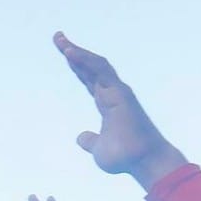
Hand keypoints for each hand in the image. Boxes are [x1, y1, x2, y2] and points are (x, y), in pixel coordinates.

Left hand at [54, 32, 186, 189]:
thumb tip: (80, 137)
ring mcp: (117, 91)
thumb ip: (90, 140)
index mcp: (106, 103)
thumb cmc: (125, 157)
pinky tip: (70, 53)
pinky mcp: (120, 93)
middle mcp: (112, 93)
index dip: (76, 65)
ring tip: (60, 40)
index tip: (64, 51)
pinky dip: (85, 60)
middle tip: (57, 37)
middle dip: (73, 52)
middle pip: (89, 67)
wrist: (142, 162)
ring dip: (77, 51)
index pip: (88, 79)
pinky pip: (101, 71)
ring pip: (95, 64)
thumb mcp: (98, 148)